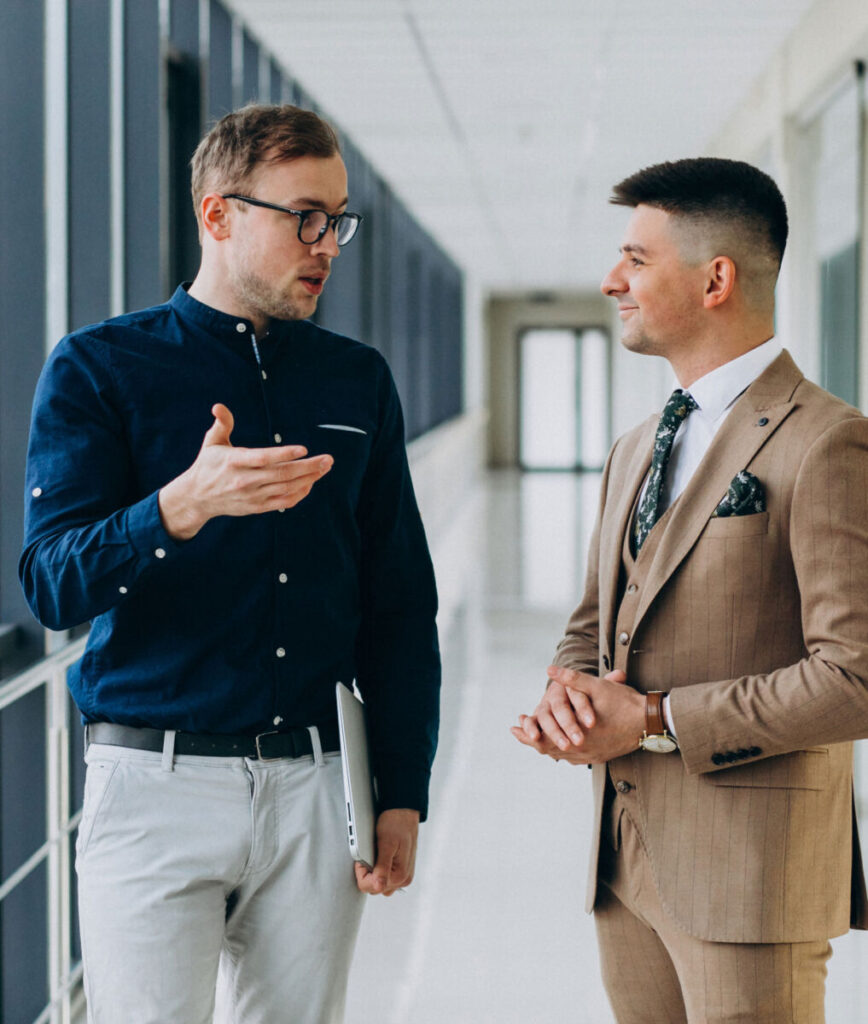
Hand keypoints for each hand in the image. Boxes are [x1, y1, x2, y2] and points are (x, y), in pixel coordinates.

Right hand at [158, 404, 332, 539]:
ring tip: (324, 468)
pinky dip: (299, 494)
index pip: (264, 458)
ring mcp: (252, 496)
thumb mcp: (212, 442)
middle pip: (281, 474)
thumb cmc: (208, 465)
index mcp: (234, 461)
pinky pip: (283, 502)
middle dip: (308, 467)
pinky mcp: (257, 507)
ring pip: (286, 489)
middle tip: (328, 459)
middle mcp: (245, 480)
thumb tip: (218, 406)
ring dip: (309, 479)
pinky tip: (311, 483)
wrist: (197, 497)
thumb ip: (222, 423)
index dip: (284, 454)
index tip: (304, 449)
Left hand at [354, 808, 419, 895]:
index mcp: (400, 875)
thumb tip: (379, 887)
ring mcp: (403, 876)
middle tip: (369, 853)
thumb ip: (382, 867)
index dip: (362, 872)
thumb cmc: (396, 824)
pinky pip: (384, 878)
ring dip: (373, 872)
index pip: (370, 887)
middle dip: (367, 872)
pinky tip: (380, 855)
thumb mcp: (386, 843)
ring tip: (375, 854)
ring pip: (378, 884)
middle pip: (374, 888)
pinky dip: (379, 869)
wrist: (405, 813)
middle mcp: (403, 880)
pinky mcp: (401, 871)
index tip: (363, 857)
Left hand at [512, 666, 644, 764]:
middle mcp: (582, 751)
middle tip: (517, 731)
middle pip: (548, 749)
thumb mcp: (596, 686)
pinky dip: (560, 751)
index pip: (543, 739)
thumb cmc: (623, 702)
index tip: (514, 726)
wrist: (650, 721)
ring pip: (560, 755)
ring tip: (533, 737)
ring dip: (545, 745)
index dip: (526, 732)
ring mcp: (591, 756)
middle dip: (531, 739)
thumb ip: (571, 678)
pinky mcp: (599, 756)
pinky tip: (557, 745)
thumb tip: (550, 669)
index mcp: (577, 736)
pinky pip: (573, 758)